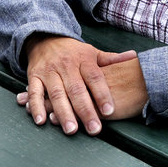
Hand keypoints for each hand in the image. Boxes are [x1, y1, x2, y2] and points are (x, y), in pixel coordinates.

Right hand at [19, 35, 136, 135]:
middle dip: (85, 110)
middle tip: (93, 128)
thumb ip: (111, 59)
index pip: (94, 77)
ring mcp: (49, 71)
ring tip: (71, 129)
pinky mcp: (34, 76)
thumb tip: (134, 56)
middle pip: (76, 89)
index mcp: (83, 59)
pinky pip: (34, 92)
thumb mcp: (92, 52)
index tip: (109, 110)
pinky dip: (36, 106)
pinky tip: (41, 120)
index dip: (102, 94)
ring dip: (63, 112)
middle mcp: (66, 65)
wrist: (45, 38)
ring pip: (56, 93)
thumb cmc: (73, 51)